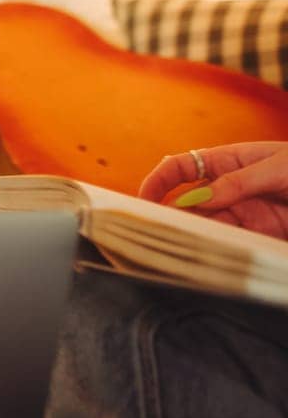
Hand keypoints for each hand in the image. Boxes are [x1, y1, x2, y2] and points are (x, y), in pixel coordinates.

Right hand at [138, 141, 287, 240]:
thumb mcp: (280, 168)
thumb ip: (239, 182)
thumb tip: (200, 198)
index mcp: (228, 161)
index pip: (181, 168)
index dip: (159, 181)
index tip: (144, 200)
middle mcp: (229, 188)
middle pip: (188, 201)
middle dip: (170, 214)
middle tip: (155, 232)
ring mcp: (243, 212)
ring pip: (205, 224)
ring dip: (191, 235)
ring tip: (176, 247)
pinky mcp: (258, 235)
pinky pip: (229, 242)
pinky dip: (214, 249)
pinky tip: (205, 255)